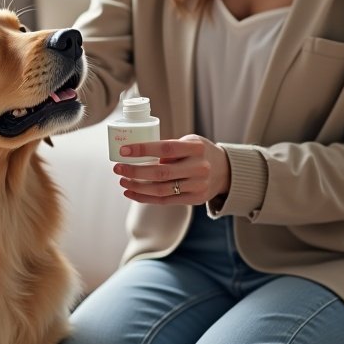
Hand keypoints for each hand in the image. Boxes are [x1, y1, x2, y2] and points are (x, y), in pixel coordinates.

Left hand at [113, 135, 230, 205]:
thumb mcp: (190, 142)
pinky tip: (132, 193)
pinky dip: (145, 198)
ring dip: (137, 187)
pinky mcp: (195, 199)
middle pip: (161, 173)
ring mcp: (198, 185)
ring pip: (161, 190)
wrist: (226, 171)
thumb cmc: (200, 152)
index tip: (124, 150)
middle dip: (135, 171)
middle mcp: (199, 167)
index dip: (143, 150)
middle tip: (118, 168)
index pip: (165, 148)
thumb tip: (138, 154)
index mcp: (196, 148)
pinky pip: (165, 201)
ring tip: (123, 181)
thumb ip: (169, 148)